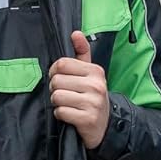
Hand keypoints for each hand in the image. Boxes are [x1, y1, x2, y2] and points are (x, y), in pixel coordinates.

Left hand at [48, 31, 110, 149]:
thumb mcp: (91, 74)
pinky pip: (61, 112)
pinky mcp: (88, 119)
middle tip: (65, 95)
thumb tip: (76, 33)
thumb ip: (82, 53)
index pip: (61, 64)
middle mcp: (96, 86)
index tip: (61, 79)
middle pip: (56, 80)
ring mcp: (93, 103)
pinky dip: (61, 115)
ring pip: (57, 96)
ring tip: (68, 105)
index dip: (55, 72)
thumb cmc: (92, 97)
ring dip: (57, 103)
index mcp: (95, 71)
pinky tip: (70, 115)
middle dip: (55, 89)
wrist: (105, 126)